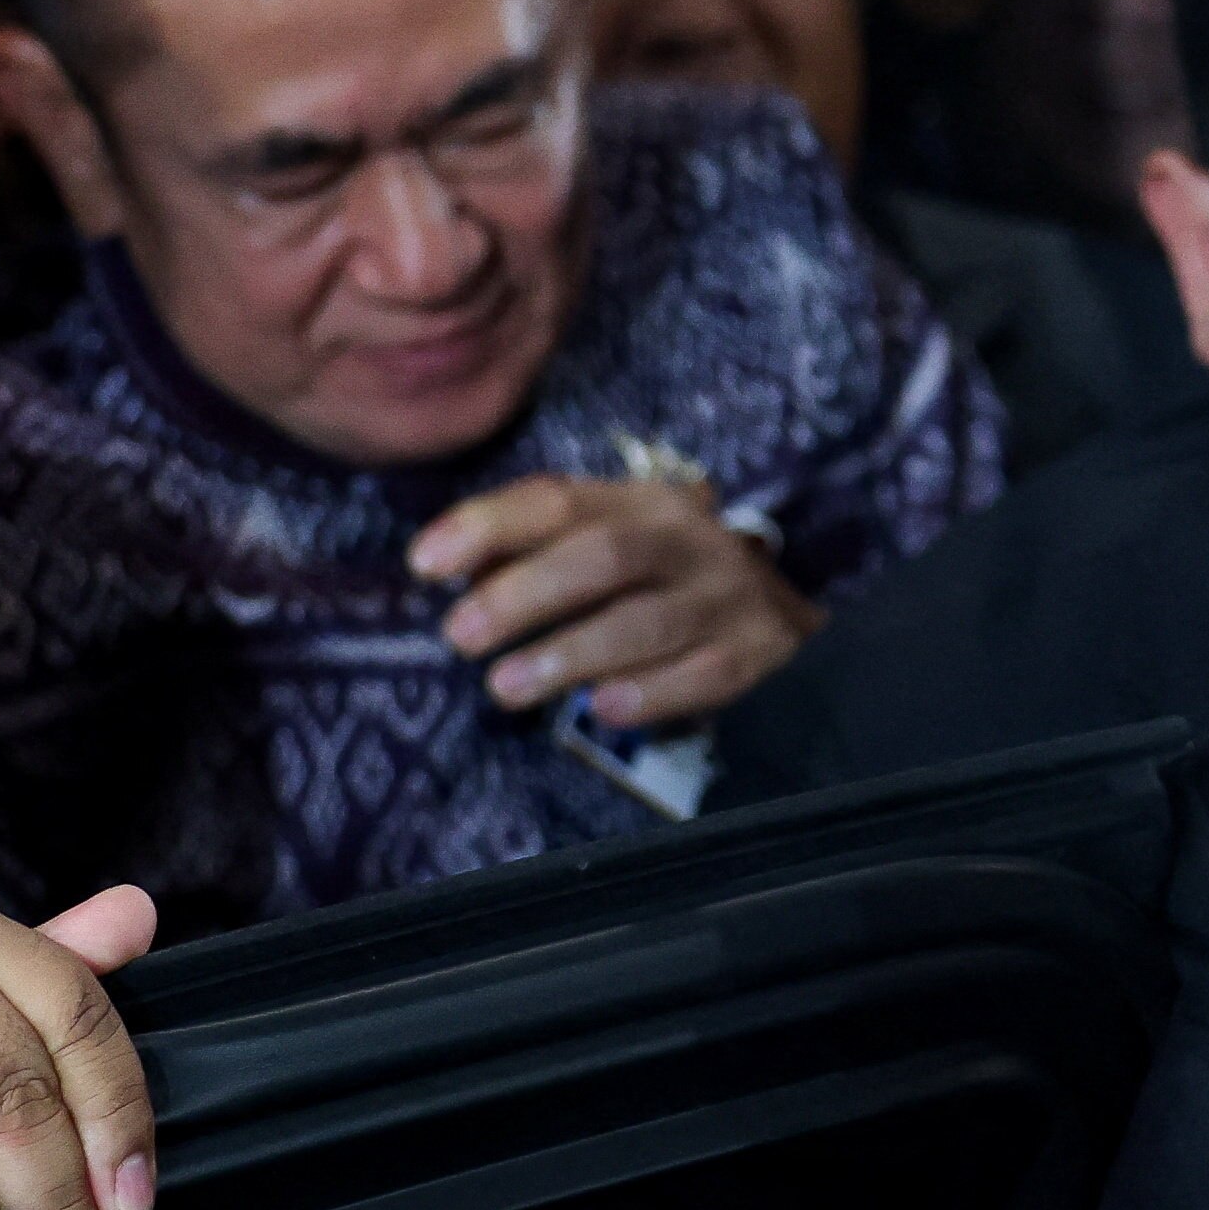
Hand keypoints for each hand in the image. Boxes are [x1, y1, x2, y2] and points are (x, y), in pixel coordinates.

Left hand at [409, 473, 816, 734]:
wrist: (784, 613)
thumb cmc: (665, 578)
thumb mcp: (611, 541)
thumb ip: (536, 547)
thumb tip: (443, 564)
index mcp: (644, 502)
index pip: (559, 500)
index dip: (488, 527)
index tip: (424, 565)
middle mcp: (691, 541)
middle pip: (605, 556)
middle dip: (525, 594)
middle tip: (461, 636)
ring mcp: (729, 598)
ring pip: (648, 621)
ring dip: (570, 654)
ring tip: (506, 687)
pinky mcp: (756, 653)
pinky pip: (701, 676)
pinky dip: (649, 693)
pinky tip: (601, 710)